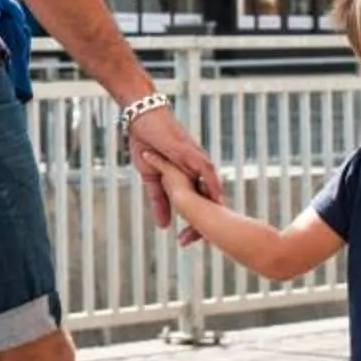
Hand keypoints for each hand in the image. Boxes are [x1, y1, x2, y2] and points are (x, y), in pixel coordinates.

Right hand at [125, 102, 218, 233]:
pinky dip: (211, 183)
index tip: (196, 240)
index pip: (201, 202)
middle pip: (210, 197)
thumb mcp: (152, 178)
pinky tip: (216, 197)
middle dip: (211, 219)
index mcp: (190, 175)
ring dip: (215, 205)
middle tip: (209, 241)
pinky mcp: (190, 152)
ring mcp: (196, 159)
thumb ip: (159, 201)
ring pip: (211, 186)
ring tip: (219, 224)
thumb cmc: (147, 144)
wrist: (141, 119)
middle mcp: (198, 168)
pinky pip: (205, 168)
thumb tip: (163, 226)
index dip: (201, 221)